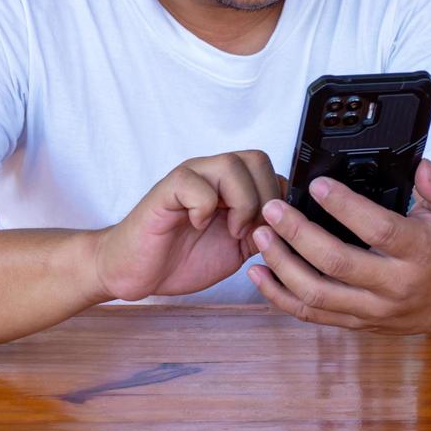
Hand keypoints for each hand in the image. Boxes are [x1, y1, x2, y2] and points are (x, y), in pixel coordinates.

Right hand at [93, 151, 285, 300]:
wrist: (137, 272)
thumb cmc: (183, 257)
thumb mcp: (238, 248)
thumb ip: (263, 229)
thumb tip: (292, 221)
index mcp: (232, 185)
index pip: (271, 170)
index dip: (278, 199)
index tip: (268, 230)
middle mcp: (212, 174)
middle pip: (257, 158)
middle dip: (263, 198)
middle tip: (250, 230)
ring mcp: (189, 178)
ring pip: (231, 164)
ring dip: (240, 202)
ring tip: (230, 230)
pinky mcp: (166, 190)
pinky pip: (195, 183)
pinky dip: (203, 208)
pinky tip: (196, 225)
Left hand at [246, 159, 430, 332]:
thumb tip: (423, 166)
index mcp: (420, 253)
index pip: (379, 230)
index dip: (346, 208)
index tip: (318, 186)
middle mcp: (394, 286)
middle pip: (337, 264)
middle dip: (298, 235)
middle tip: (273, 209)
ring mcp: (373, 310)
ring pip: (317, 295)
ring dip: (283, 265)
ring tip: (261, 236)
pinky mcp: (357, 323)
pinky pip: (312, 315)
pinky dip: (280, 296)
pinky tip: (260, 273)